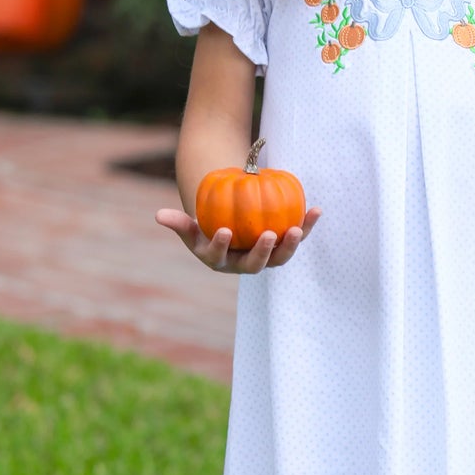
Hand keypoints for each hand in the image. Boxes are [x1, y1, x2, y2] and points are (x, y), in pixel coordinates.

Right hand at [155, 205, 321, 273]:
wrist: (230, 227)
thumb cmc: (206, 225)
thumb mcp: (191, 226)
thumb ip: (177, 222)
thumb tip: (158, 215)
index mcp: (221, 261)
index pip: (220, 257)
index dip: (222, 246)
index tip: (224, 230)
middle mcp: (245, 264)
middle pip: (256, 264)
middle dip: (264, 252)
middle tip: (270, 235)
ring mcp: (267, 258)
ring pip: (280, 256)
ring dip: (291, 244)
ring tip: (296, 228)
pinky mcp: (283, 246)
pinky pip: (296, 235)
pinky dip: (307, 224)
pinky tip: (316, 209)